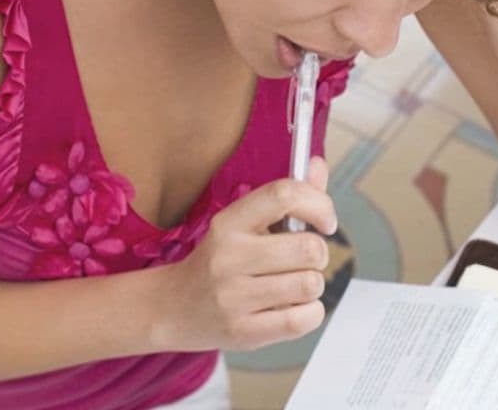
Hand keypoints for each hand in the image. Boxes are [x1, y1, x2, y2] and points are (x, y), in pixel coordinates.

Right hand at [152, 157, 336, 351]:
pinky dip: (310, 313)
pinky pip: (303, 319)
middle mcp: (228, 257)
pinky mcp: (244, 332)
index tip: (325, 220)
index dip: (318, 204)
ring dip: (312, 285)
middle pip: (308, 247)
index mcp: (229, 223)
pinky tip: (293, 307)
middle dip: (318, 253)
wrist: (172, 308)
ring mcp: (234, 297)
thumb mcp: (242, 225)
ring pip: (310, 284)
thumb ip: (284, 198)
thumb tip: (318, 166)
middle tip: (304, 259)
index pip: (284, 195)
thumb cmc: (217, 262)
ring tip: (292, 285)